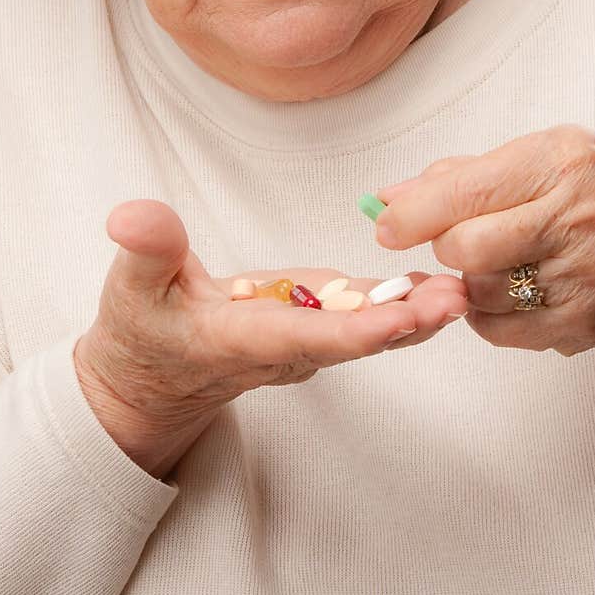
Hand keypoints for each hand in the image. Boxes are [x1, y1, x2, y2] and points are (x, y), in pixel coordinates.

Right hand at [75, 200, 468, 475]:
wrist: (151, 379)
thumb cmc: (139, 332)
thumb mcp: (129, 289)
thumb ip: (144, 251)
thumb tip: (135, 214)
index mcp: (241, 341)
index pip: (306, 338)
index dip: (357, 330)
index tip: (403, 318)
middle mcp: (284, 349)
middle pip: (353, 339)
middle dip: (407, 322)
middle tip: (459, 296)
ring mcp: (303, 341)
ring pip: (366, 330)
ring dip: (416, 312)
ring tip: (465, 285)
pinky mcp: (312, 326)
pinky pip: (362, 318)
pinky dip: (401, 302)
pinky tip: (440, 281)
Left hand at [375, 124, 594, 358]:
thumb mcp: (541, 157)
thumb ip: (462, 175)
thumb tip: (389, 197)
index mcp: (560, 163)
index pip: (465, 191)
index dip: (412, 214)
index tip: (388, 225)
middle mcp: (576, 218)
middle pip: (465, 248)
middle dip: (444, 247)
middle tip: (456, 241)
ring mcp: (582, 275)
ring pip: (478, 291)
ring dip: (469, 281)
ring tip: (500, 263)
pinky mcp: (580, 323)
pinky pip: (497, 329)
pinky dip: (488, 314)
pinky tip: (512, 292)